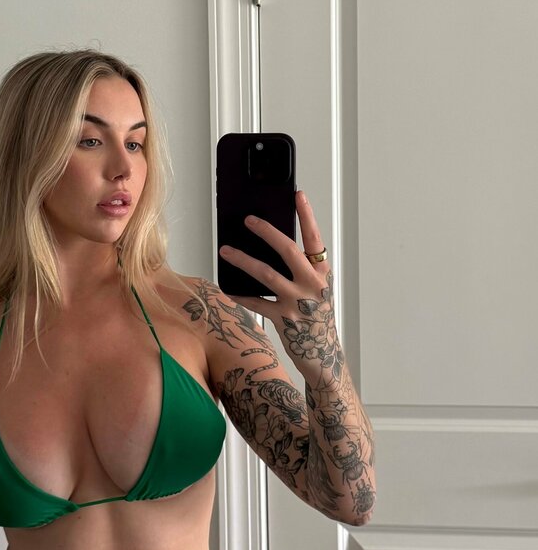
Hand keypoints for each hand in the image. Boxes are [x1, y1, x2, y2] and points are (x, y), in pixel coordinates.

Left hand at [219, 190, 339, 376]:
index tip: (298, 195)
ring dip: (243, 260)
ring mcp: (297, 302)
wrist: (323, 355)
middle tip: (248, 219)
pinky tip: (226, 288)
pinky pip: (256, 302)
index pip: (315, 238)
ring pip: (266, 274)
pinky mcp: (283, 319)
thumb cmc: (316, 319)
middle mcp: (311, 284)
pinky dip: (240, 295)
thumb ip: (300, 271)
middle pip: (287, 250)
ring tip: (226, 250)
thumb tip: (272, 248)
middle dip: (266, 231)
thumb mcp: (315, 290)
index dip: (307, 215)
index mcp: (321, 273)